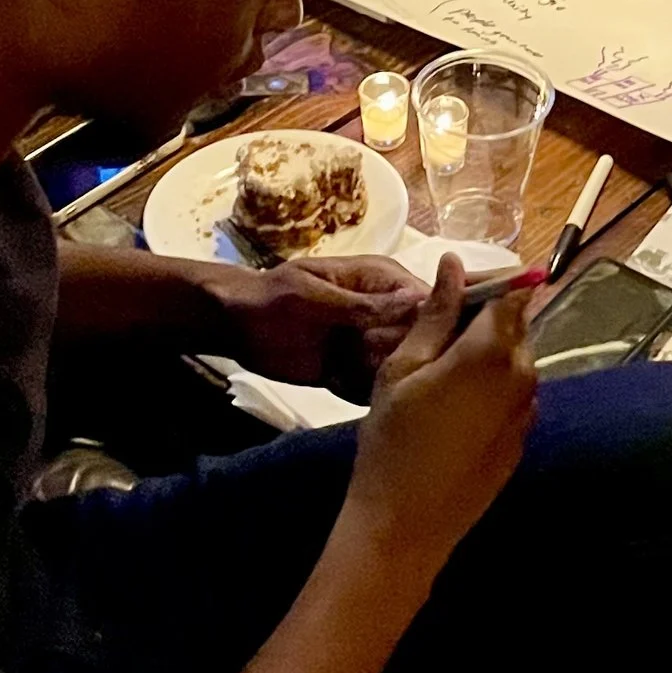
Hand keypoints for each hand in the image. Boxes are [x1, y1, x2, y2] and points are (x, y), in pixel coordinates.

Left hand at [196, 252, 426, 392]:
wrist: (238, 326)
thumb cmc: (273, 299)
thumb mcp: (315, 296)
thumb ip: (365, 304)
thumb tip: (418, 302)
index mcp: (382, 280)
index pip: (429, 298)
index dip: (433, 321)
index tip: (415, 341)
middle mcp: (386, 312)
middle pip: (422, 336)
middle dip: (402, 352)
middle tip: (363, 354)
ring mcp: (372, 342)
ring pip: (403, 365)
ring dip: (384, 375)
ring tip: (348, 370)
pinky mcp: (356, 370)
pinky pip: (377, 385)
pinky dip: (366, 392)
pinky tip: (344, 386)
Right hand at [347, 256, 537, 575]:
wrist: (405, 525)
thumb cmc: (393, 439)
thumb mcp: (403, 367)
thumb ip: (436, 312)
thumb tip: (454, 263)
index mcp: (494, 350)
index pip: (513, 291)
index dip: (488, 283)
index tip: (456, 290)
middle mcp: (524, 375)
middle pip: (515, 326)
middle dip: (482, 322)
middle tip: (432, 340)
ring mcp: (529, 410)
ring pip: (514, 361)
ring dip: (486, 357)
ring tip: (436, 379)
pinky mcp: (523, 439)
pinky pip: (513, 396)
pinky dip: (491, 390)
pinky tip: (452, 412)